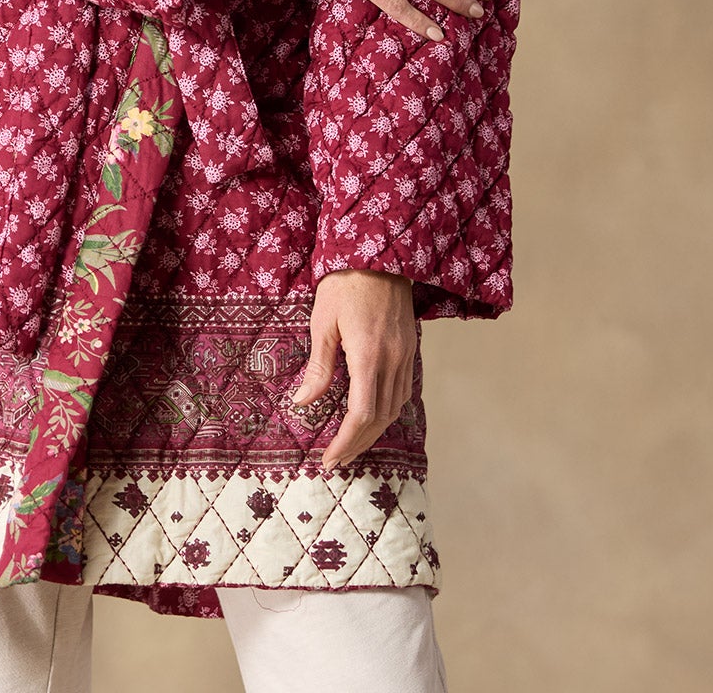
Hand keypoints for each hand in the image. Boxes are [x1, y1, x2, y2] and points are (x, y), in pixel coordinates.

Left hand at [288, 268, 416, 469]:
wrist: (381, 252)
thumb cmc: (345, 282)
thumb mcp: (323, 321)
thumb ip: (319, 366)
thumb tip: (302, 402)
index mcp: (368, 354)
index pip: (361, 413)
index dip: (346, 441)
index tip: (330, 458)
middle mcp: (393, 359)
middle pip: (380, 417)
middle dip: (358, 443)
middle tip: (337, 460)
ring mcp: (406, 354)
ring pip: (395, 407)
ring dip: (373, 431)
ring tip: (351, 445)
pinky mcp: (410, 347)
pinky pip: (402, 390)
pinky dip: (387, 410)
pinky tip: (372, 415)